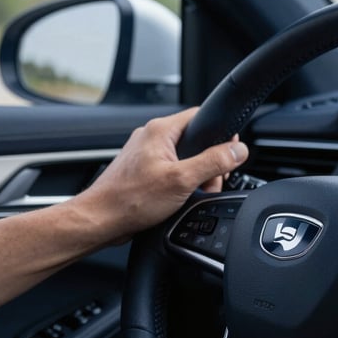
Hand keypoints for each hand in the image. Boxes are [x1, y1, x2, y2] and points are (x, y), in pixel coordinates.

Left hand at [69, 108, 247, 243]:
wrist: (99, 221)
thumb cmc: (129, 200)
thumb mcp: (182, 180)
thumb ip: (214, 162)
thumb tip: (238, 149)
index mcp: (161, 130)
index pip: (201, 116)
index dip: (221, 133)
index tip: (230, 151)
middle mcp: (151, 137)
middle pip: (195, 140)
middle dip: (208, 163)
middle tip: (208, 183)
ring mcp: (145, 154)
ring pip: (184, 158)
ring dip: (195, 176)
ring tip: (191, 195)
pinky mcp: (142, 171)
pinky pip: (171, 170)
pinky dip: (180, 183)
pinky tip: (177, 200)